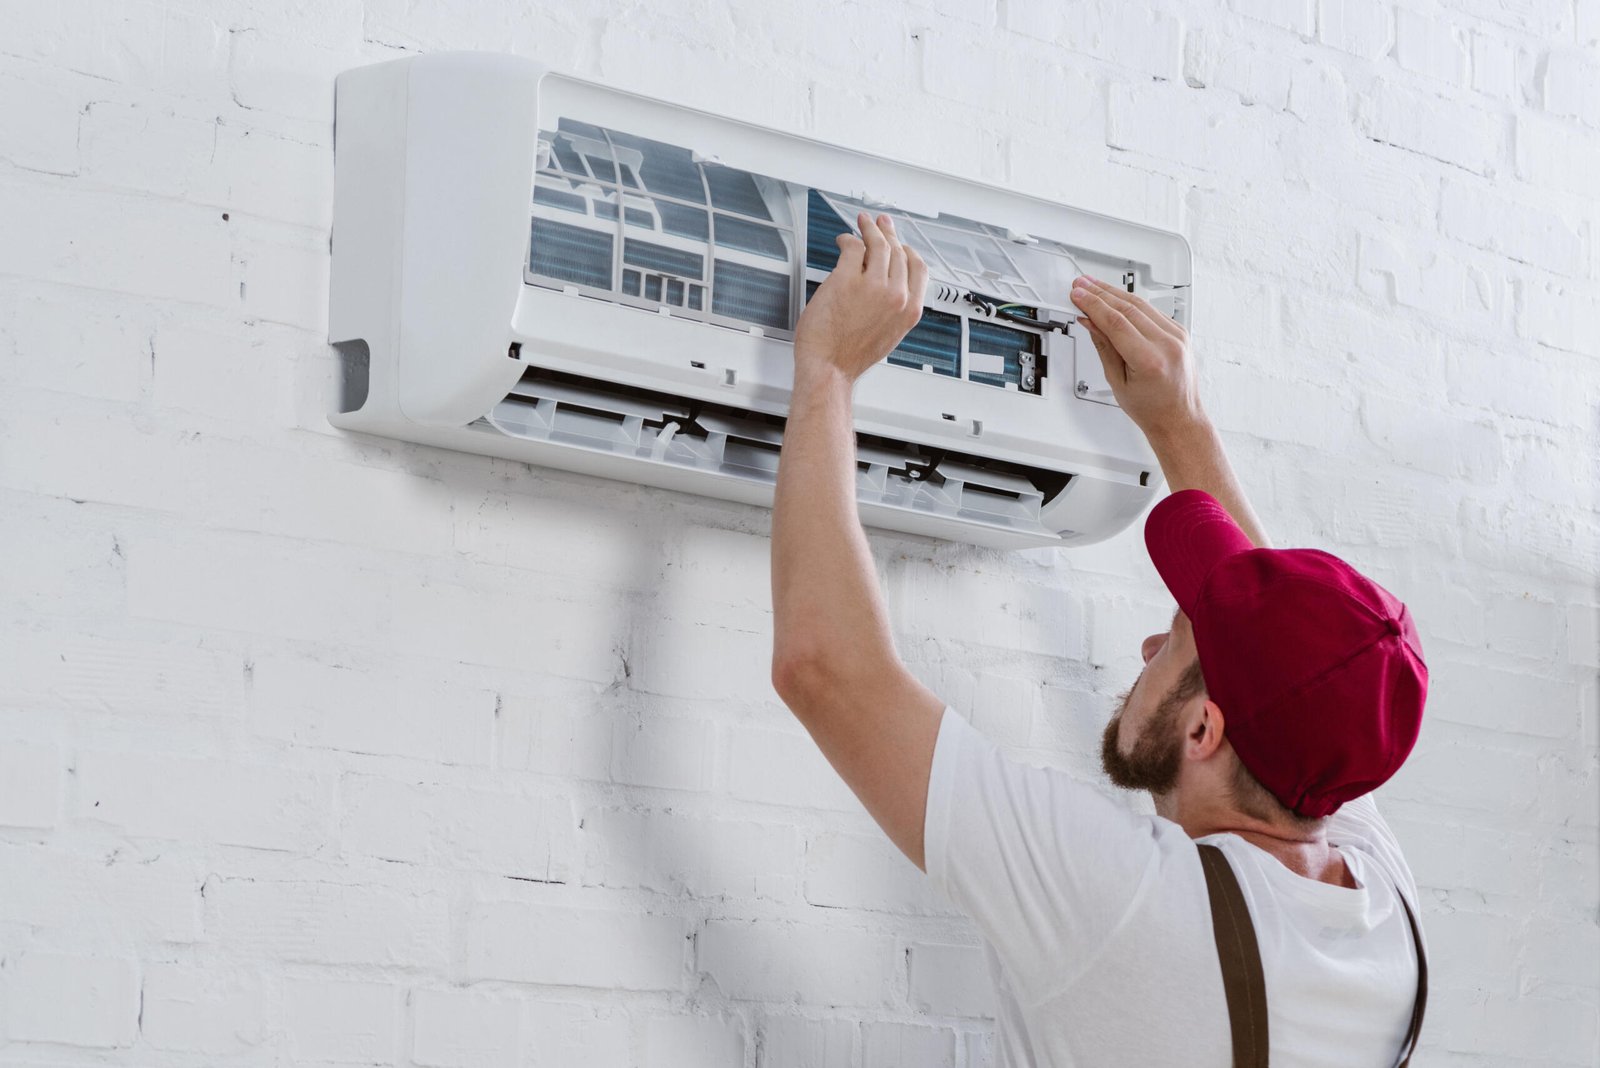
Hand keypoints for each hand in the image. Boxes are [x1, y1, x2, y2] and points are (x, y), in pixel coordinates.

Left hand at [792, 212, 927, 385]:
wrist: (829, 369)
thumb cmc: (850, 357)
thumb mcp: (888, 335)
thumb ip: (894, 308)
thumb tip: (889, 283)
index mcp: (909, 310)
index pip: (918, 268)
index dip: (907, 249)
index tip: (899, 242)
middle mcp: (896, 296)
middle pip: (898, 251)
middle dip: (888, 233)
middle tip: (880, 224)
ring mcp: (872, 286)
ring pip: (877, 244)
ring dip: (870, 229)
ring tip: (862, 223)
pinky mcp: (847, 279)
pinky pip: (852, 248)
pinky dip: (847, 240)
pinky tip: (843, 241)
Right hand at [1071, 275, 1204, 438]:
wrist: (1178, 417)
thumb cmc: (1151, 408)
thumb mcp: (1117, 381)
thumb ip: (1104, 346)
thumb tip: (1090, 321)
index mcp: (1150, 360)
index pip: (1115, 322)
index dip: (1093, 305)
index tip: (1078, 296)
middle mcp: (1167, 344)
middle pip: (1127, 308)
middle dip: (1100, 294)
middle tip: (1081, 286)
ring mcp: (1177, 335)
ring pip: (1140, 304)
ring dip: (1114, 292)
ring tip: (1093, 286)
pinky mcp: (1179, 332)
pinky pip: (1151, 310)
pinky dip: (1131, 301)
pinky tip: (1115, 296)